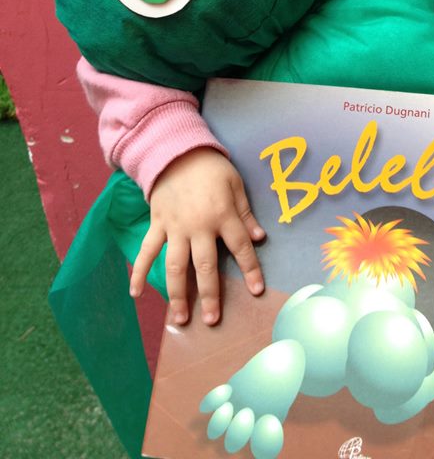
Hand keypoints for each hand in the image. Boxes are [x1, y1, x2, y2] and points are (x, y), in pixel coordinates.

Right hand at [129, 147, 264, 325]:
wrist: (177, 151)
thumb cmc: (211, 168)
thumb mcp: (236, 185)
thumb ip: (246, 213)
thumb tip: (259, 238)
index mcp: (222, 215)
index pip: (240, 247)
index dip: (250, 269)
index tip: (256, 291)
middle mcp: (199, 226)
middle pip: (205, 266)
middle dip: (210, 295)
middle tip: (212, 320)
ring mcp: (175, 227)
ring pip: (175, 266)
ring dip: (177, 294)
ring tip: (180, 318)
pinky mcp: (157, 224)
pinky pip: (147, 251)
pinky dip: (139, 272)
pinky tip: (135, 293)